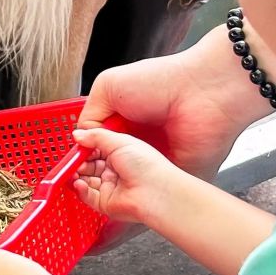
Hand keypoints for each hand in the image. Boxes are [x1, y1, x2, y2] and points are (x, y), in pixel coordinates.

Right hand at [72, 127, 182, 228]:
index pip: (96, 150)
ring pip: (85, 181)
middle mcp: (114, 170)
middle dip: (78, 163)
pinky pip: (87, 196)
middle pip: (88, 166)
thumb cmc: (146, 165)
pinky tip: (78, 183)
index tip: (76, 146)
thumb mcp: (119, 141)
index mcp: (120, 153)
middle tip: (71, 160)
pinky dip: (80, 190)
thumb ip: (96, 136)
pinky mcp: (106, 202)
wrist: (155, 190)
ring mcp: (110, 187)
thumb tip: (78, 134)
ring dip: (76, 176)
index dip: (85, 148)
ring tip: (72, 172)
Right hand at [78, 37, 261, 181]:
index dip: (84, 153)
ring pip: (127, 180)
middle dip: (93, 174)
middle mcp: (138, 139)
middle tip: (79, 180)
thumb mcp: (109, 87)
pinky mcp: (172, 172)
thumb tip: (80, 137)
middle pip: (108, 164)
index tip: (72, 165)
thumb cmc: (160, 82)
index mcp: (123, 118)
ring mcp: (155, 157)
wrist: (204, 93)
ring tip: (95, 188)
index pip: (96, 142)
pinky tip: (122, 192)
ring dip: (111, 186)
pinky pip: (151, 188)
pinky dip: (138, 192)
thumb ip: (90, 114)